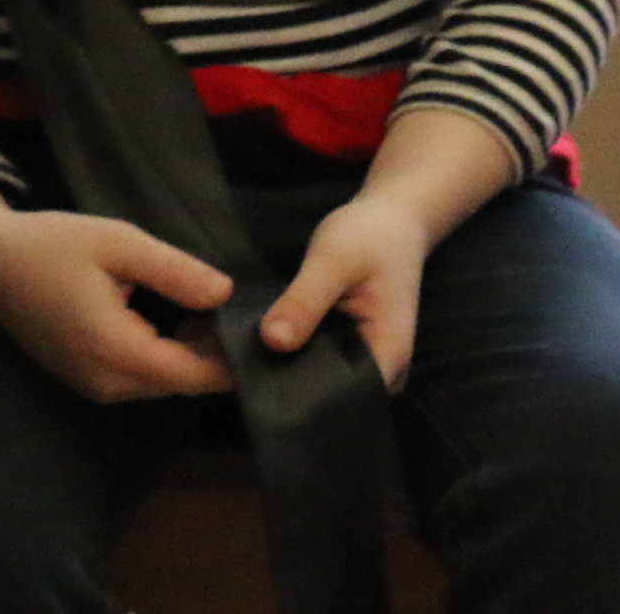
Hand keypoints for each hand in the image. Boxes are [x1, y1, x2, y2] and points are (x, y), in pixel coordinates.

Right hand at [0, 208, 239, 401]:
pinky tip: (171, 318)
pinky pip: (137, 376)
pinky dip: (162, 354)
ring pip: (160, 381)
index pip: (195, 375)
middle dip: (212, 354)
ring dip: (188, 355)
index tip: (256, 327)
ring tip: (205, 308)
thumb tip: (227, 294)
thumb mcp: (118, 243)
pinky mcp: (83, 378)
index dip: (231, 357)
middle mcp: (106, 382)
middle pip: (180, 382)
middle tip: (234, 309)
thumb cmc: (51, 244)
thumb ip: (174, 271)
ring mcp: (92, 385)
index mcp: (117, 351)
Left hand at [255, 103, 517, 391]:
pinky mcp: (343, 348)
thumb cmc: (370, 236)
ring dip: (278, 368)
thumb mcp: (334, 261)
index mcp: (387, 357)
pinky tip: (245, 344)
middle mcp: (378, 371)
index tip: (249, 384)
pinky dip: (284, 353)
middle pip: (325, 395)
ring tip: (229, 359)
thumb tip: (271, 342)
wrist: (391, 219)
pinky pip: (311, 359)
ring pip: (314, 379)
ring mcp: (360, 361)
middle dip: (280, 382)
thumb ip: (306, 301)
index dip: (297, 397)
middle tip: (228, 369)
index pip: (341, 401)